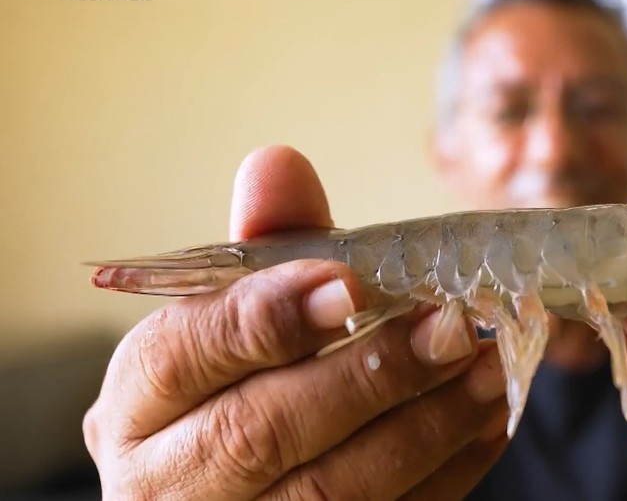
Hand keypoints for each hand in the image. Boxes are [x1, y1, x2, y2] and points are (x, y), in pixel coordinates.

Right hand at [83, 145, 508, 499]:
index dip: (269, 318)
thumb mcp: (236, 318)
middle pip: (261, 432)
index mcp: (139, 402)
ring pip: (329, 494)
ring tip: (483, 370)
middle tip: (448, 326)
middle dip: (367, 375)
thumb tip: (278, 163)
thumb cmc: (238, 386)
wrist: (237, 487)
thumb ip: (264, 249)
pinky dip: (445, 471)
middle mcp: (168, 482)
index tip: (349, 282)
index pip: (187, 355)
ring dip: (423, 426)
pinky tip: (483, 420)